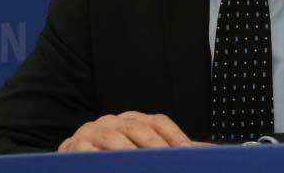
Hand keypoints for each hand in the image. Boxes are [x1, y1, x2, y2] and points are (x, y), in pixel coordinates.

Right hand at [58, 111, 199, 151]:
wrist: (75, 160)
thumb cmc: (112, 157)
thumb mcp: (141, 152)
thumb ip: (170, 150)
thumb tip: (209, 152)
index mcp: (134, 121)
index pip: (158, 122)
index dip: (174, 135)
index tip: (190, 151)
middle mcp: (114, 122)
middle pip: (138, 128)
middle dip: (155, 144)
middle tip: (170, 157)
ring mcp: (93, 132)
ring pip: (113, 137)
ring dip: (127, 150)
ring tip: (141, 162)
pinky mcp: (74, 147)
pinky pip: (87, 150)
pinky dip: (97, 156)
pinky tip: (106, 163)